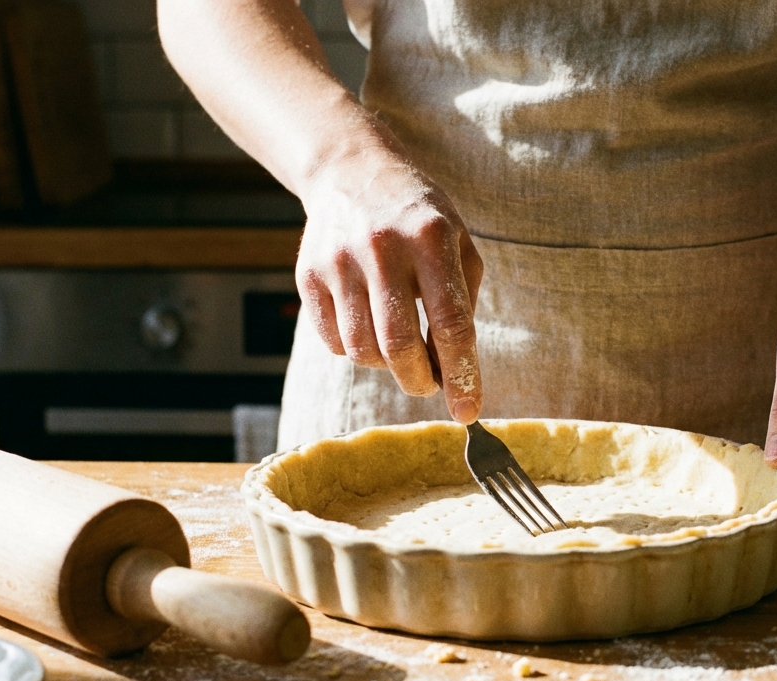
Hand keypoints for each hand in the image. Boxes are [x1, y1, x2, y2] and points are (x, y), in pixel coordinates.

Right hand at [295, 132, 483, 422]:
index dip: (460, 375)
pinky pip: (333, 341)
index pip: (450, 323)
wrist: (352, 171)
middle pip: (399, 346)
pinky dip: (356, 351)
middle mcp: (382, 248)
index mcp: (431, 239)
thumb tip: (454, 372)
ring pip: (363, 351)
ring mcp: (339, 261)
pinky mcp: (309, 274)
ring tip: (399, 349)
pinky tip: (369, 328)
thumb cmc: (418, 218)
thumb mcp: (458, 243)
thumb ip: (462, 303)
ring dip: (386, 366)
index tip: (467, 412)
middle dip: (419, 381)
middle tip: (429, 385)